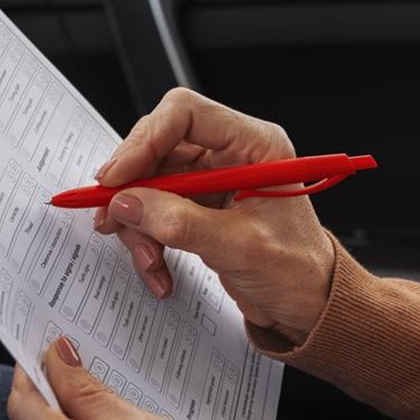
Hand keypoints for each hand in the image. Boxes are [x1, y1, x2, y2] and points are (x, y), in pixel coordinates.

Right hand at [94, 88, 335, 345]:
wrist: (307, 304)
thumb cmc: (296, 272)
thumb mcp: (239, 247)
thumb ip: (181, 223)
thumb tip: (128, 203)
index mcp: (254, 145)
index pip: (186, 115)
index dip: (145, 141)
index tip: (117, 177)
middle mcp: (231, 153)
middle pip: (159, 146)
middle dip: (133, 186)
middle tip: (112, 216)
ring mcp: (212, 179)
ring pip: (149, 181)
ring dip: (138, 222)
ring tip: (148, 258)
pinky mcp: (198, 204)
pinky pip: (154, 208)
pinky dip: (147, 238)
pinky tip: (157, 267)